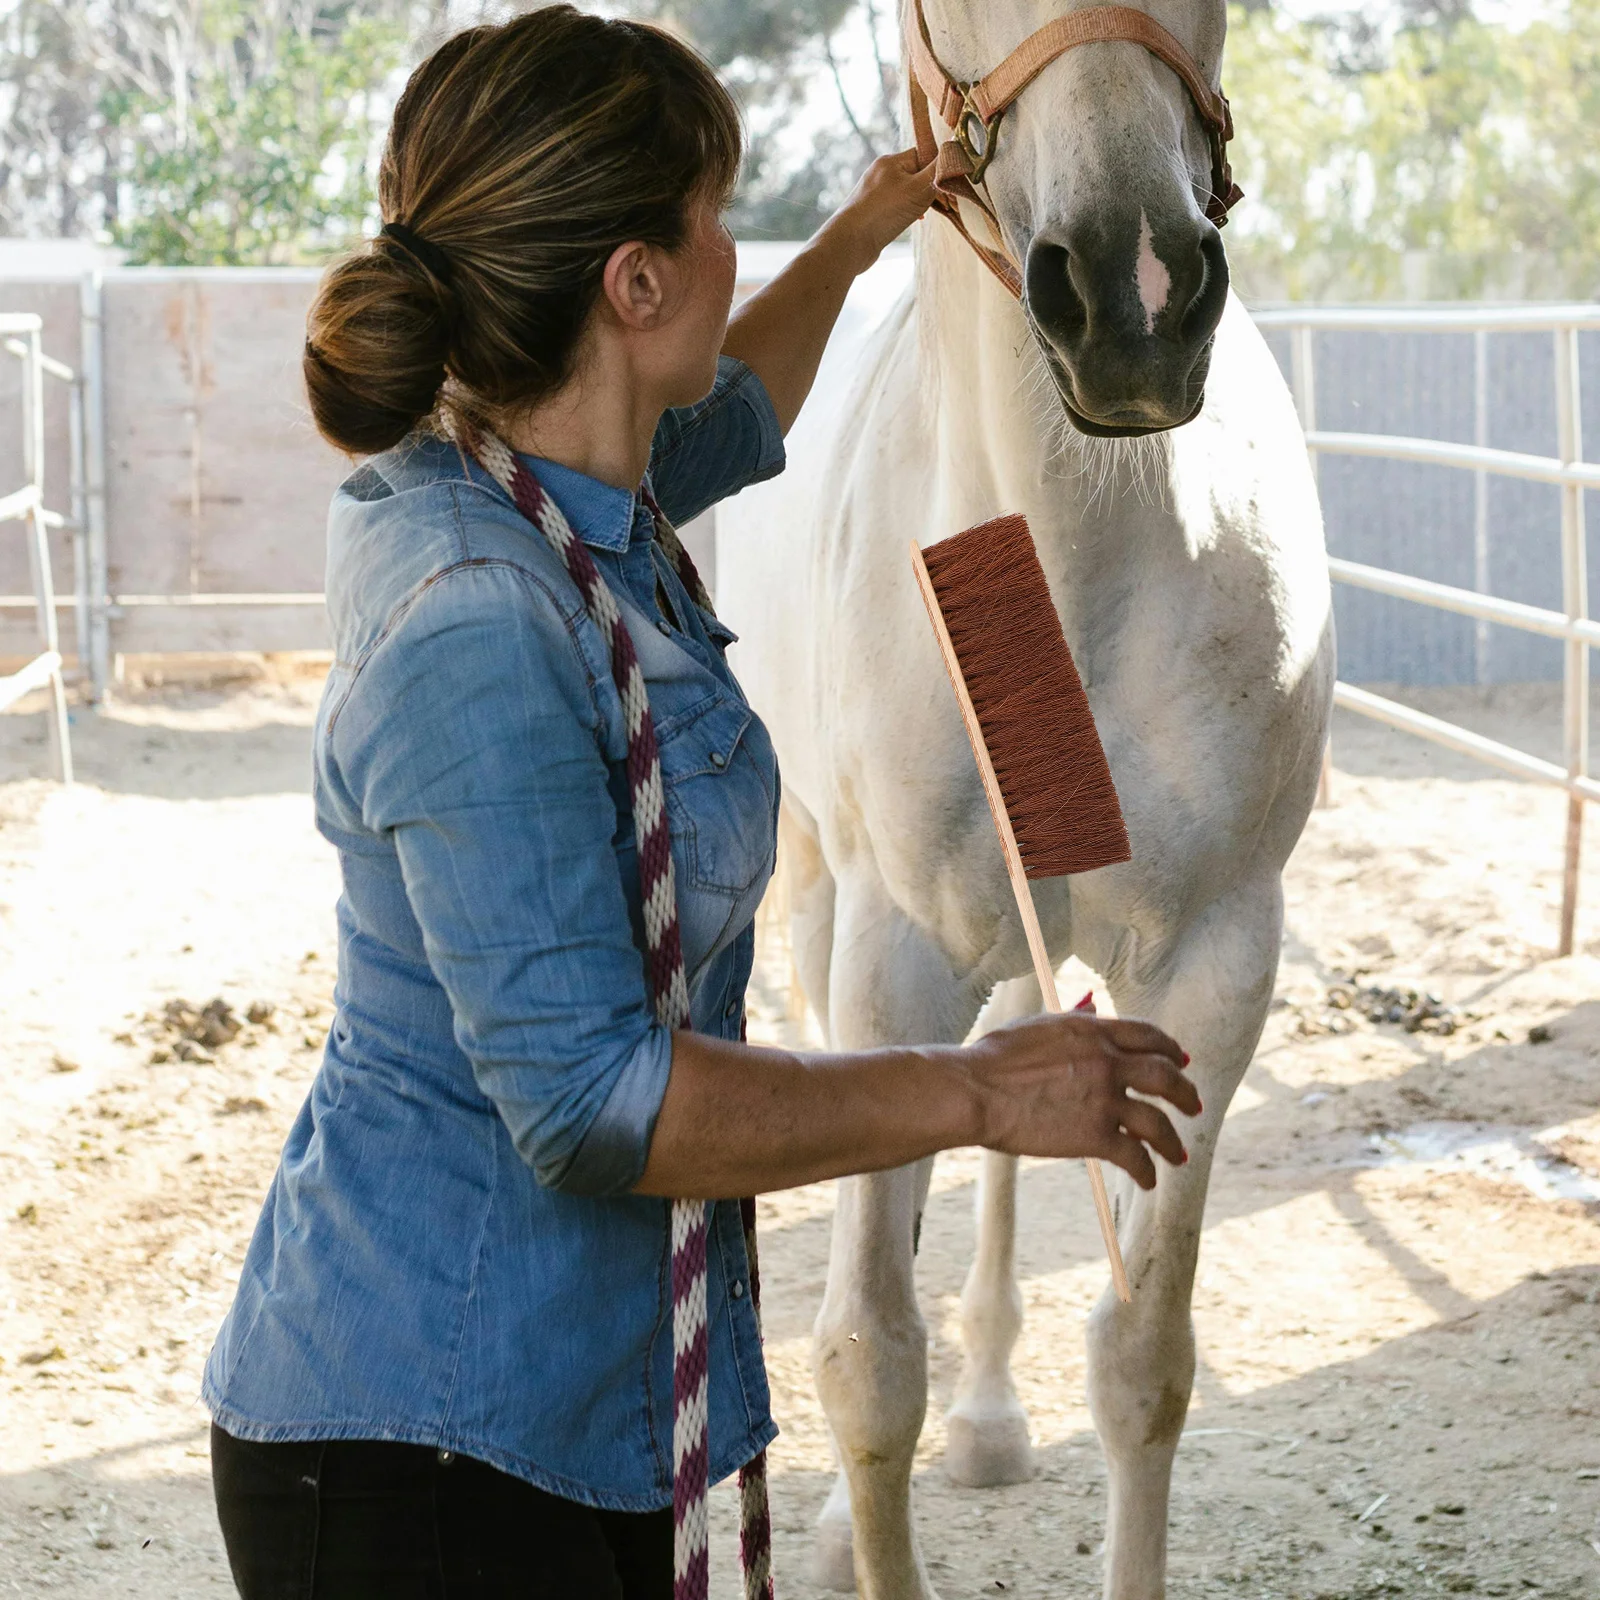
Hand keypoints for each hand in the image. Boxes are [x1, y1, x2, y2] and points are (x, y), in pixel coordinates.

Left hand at [820, 147, 937, 271]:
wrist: (850, 243)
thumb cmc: (884, 212)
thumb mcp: (919, 189)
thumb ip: (938, 170)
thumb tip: (954, 151)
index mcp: (890, 161)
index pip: (923, 154)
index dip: (939, 168)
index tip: (949, 184)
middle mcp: (880, 172)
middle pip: (916, 173)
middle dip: (930, 188)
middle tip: (943, 203)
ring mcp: (875, 191)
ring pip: (907, 191)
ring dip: (920, 202)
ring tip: (923, 214)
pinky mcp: (872, 210)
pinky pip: (896, 205)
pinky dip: (907, 212)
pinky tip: (912, 221)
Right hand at [964, 1013, 1199, 1188]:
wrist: (976, 1091)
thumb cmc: (994, 1058)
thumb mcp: (1037, 1025)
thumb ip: (1072, 1021)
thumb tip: (1090, 1010)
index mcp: (1093, 1031)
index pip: (1147, 1035)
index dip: (1170, 1049)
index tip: (1180, 1061)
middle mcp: (1107, 1061)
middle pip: (1165, 1075)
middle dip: (1185, 1092)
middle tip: (1193, 1105)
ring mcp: (1104, 1099)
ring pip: (1158, 1121)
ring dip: (1173, 1142)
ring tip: (1180, 1156)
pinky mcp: (1094, 1135)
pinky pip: (1134, 1156)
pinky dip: (1145, 1171)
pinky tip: (1147, 1180)